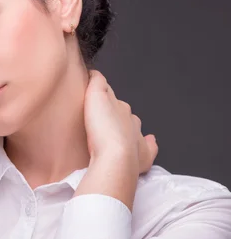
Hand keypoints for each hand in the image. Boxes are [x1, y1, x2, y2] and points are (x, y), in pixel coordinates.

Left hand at [76, 70, 158, 210]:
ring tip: (89, 95)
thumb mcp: (145, 158)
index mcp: (135, 127)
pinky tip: (87, 76)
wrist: (118, 158)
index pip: (129, 121)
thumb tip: (152, 139)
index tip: (112, 126)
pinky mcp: (99, 95)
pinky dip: (93, 78)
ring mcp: (113, 103)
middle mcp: (127, 114)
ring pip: (107, 94)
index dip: (120, 123)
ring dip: (100, 95)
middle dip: (110, 110)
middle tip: (97, 114)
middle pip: (118, 107)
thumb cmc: (129, 162)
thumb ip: (148, 148)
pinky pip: (96, 81)